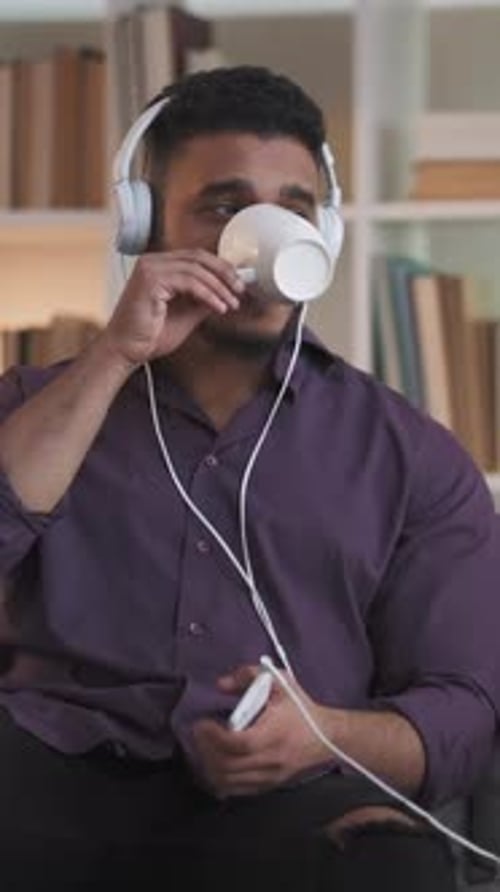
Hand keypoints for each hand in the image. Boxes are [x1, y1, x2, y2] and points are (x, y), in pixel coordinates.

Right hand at [102, 249, 243, 366]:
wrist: (126, 351)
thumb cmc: (148, 336)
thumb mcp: (186, 314)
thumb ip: (203, 300)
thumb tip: (225, 293)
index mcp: (159, 266)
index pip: (196, 257)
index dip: (220, 268)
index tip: (236, 284)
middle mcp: (152, 262)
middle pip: (199, 257)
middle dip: (224, 273)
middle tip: (240, 290)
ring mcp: (150, 269)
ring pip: (196, 269)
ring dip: (219, 287)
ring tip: (231, 303)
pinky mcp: (150, 280)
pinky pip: (189, 282)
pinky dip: (208, 294)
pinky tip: (218, 307)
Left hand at [192, 664, 332, 797]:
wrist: (327, 737)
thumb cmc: (301, 708)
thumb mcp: (279, 681)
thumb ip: (248, 675)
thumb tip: (221, 684)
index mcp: (273, 734)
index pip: (238, 744)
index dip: (214, 736)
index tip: (203, 724)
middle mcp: (270, 759)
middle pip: (228, 766)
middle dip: (206, 750)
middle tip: (199, 734)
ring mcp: (268, 776)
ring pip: (228, 782)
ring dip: (209, 766)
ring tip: (204, 748)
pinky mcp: (268, 785)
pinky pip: (236, 790)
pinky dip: (220, 779)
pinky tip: (214, 764)